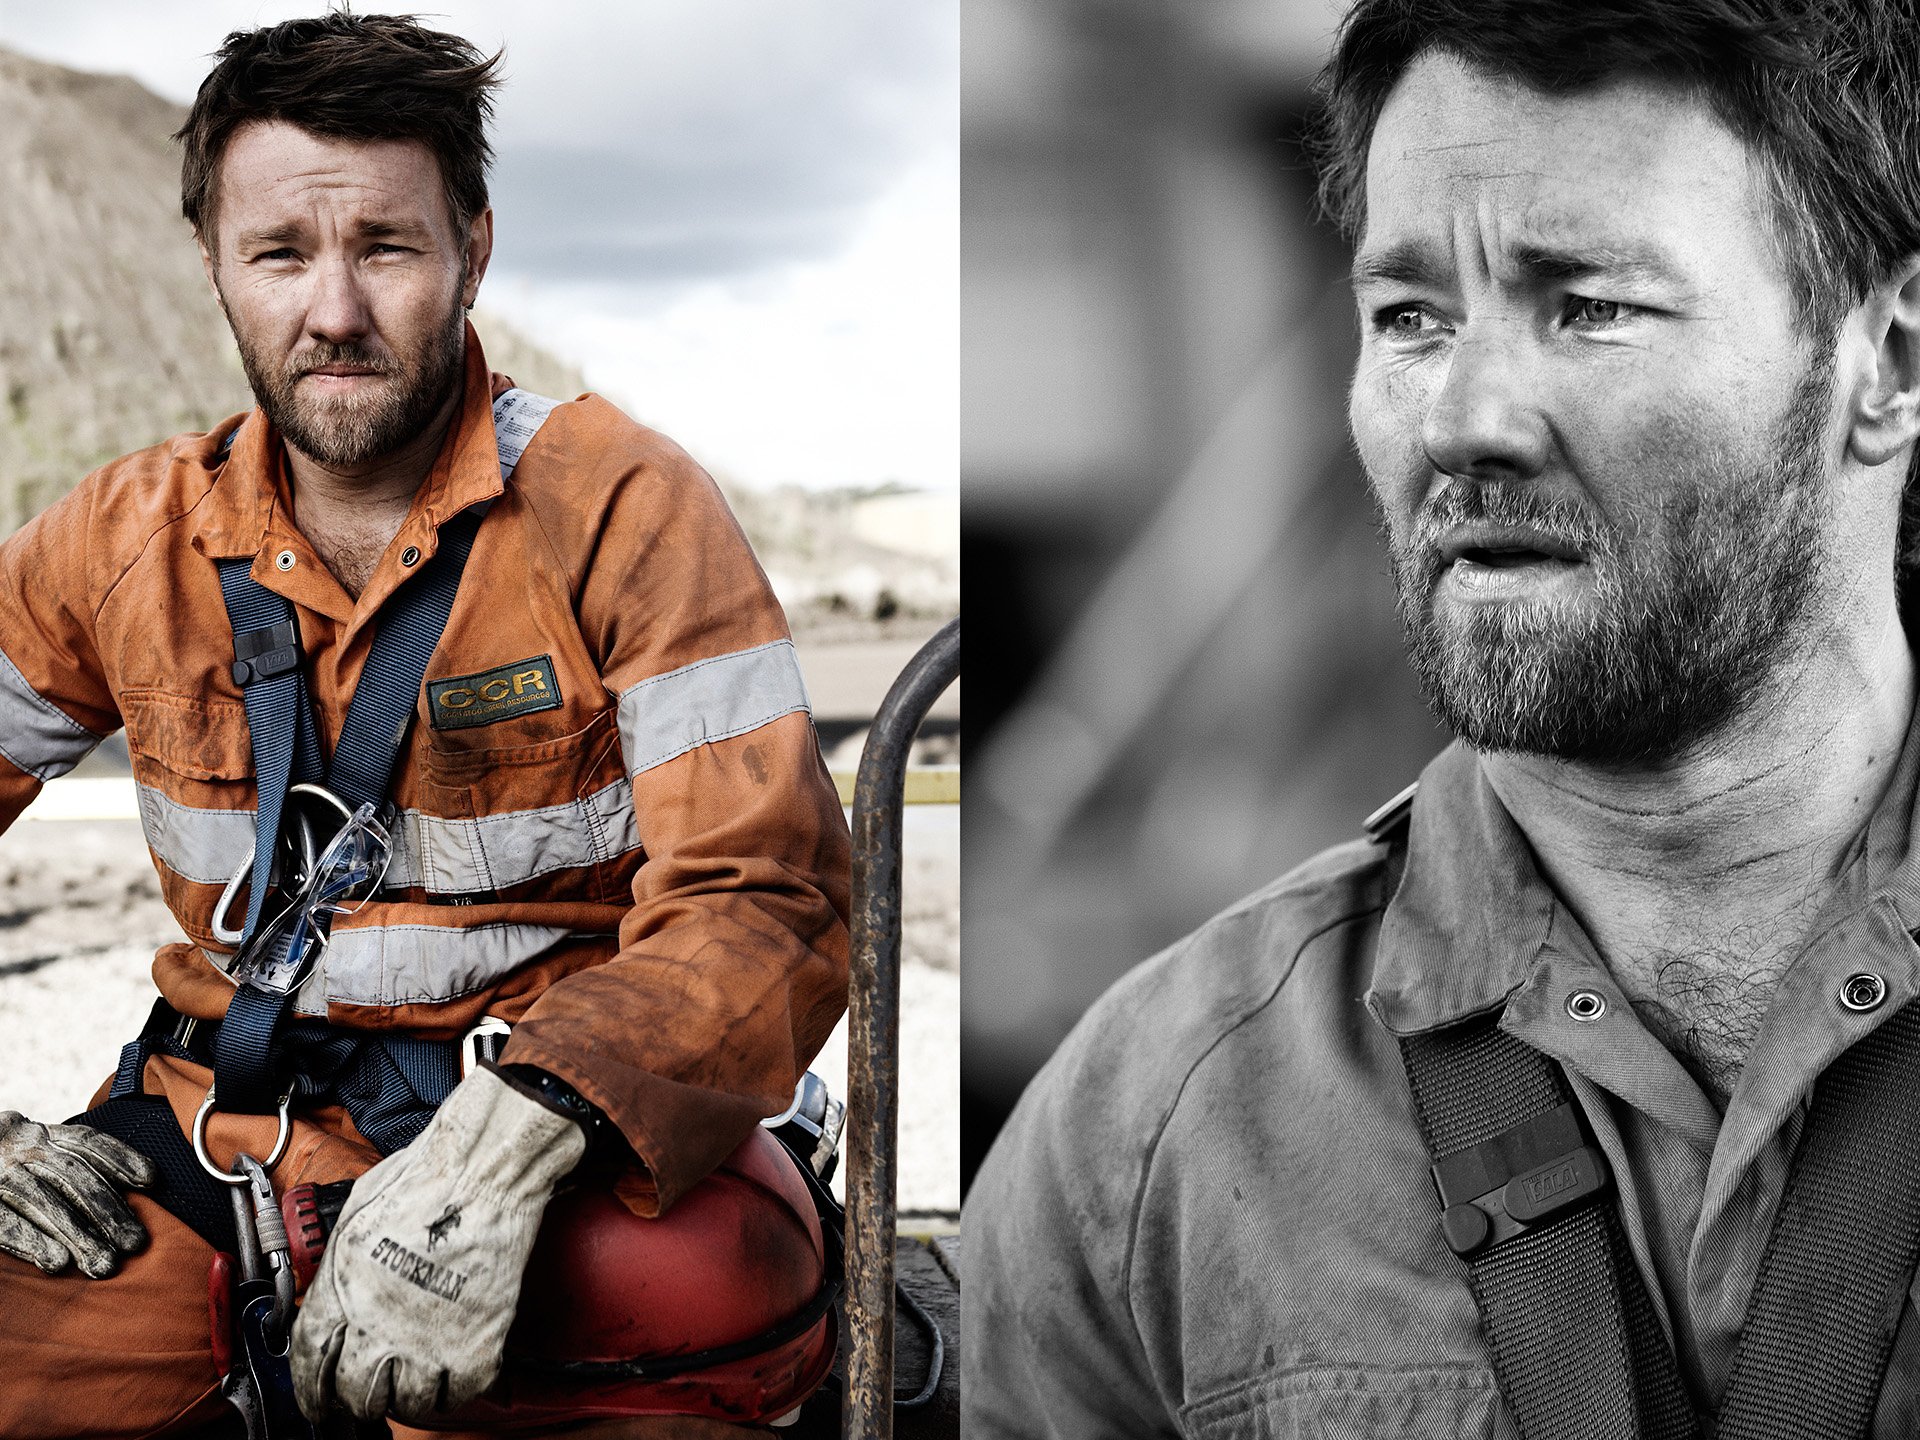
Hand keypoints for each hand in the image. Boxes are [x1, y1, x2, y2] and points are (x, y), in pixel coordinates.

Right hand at [0, 1111, 156, 1276]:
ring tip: (105, 1265)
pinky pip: (2, 1222)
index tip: (152, 1180)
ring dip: (76, 1233)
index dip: (120, 1157)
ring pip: (41, 1200)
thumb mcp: (30, 1154)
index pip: (85, 1142)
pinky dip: (30, 1241)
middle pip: (71, 1175)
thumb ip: (66, 1164)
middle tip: (136, 1243)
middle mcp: (17, 1146)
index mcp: (37, 1134)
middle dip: (107, 1209)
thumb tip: (133, 1189)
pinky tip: (55, 1263)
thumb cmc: (0, 1167)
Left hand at [290, 1063, 587, 1421]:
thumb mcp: (354, 1216)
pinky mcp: (473, 1343)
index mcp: (341, 1290)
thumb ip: (338, 1268)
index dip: (311, 1390)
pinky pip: (457, 1393)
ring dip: (404, 1397)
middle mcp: (377, 1323)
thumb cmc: (424, 1177)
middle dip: (356, 1398)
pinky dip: (452, 1390)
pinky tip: (450, 1373)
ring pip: (404, 1403)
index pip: (310, 1363)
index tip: (319, 1400)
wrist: (482, 1170)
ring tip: (411, 1381)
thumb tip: (332, 1296)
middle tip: (368, 1392)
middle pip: (354, 1392)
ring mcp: (426, 1338)